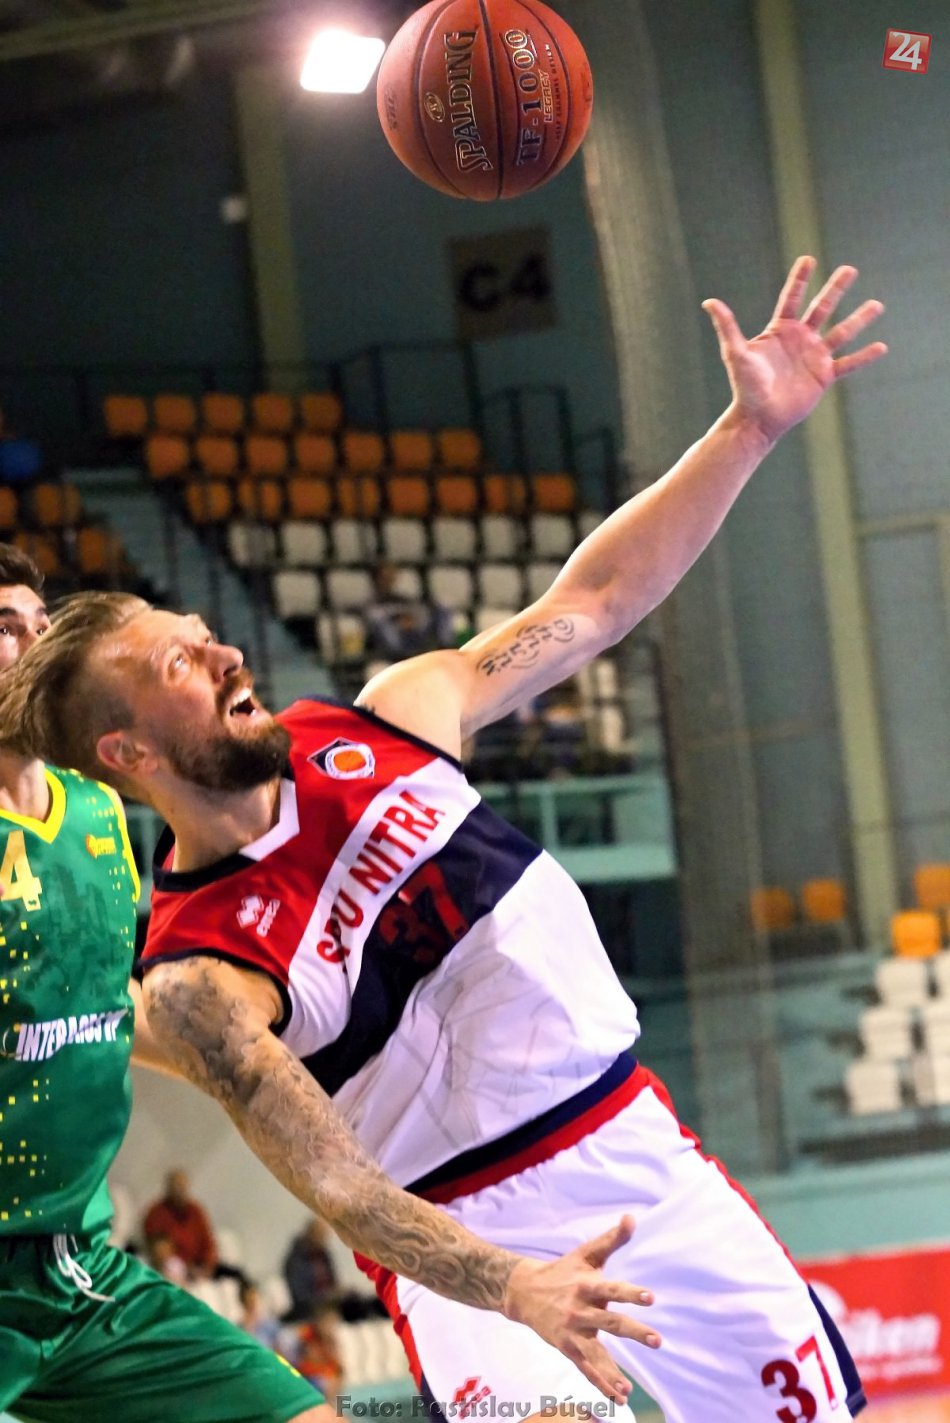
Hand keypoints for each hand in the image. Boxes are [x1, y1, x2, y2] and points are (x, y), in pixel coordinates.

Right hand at [502, 1216, 657, 1404]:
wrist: (523, 1291)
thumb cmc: (562, 1270)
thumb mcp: (586, 1253)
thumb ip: (611, 1239)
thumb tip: (633, 1217)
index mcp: (587, 1285)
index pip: (612, 1289)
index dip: (630, 1292)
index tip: (651, 1297)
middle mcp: (580, 1310)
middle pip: (610, 1322)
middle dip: (633, 1331)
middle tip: (656, 1340)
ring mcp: (573, 1332)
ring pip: (595, 1353)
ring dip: (612, 1370)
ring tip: (628, 1388)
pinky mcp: (567, 1348)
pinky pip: (585, 1368)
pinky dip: (600, 1383)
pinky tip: (618, 1397)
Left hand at [703, 256, 886, 444]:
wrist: (758, 418)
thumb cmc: (745, 387)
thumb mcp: (735, 353)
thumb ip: (727, 326)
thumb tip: (709, 302)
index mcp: (780, 331)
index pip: (792, 298)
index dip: (800, 279)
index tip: (809, 259)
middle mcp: (800, 340)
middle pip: (822, 308)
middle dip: (836, 289)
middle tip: (851, 269)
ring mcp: (814, 357)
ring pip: (841, 332)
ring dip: (859, 319)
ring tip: (877, 305)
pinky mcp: (824, 376)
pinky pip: (849, 364)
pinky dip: (864, 356)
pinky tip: (882, 347)